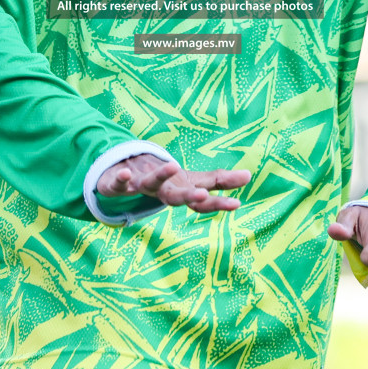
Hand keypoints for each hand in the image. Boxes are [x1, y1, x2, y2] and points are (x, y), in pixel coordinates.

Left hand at [96, 154, 249, 213]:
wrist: (123, 184)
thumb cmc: (165, 183)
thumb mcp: (193, 181)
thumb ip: (220, 180)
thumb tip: (249, 175)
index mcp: (181, 192)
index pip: (202, 200)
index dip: (219, 203)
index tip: (237, 204)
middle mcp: (162, 193)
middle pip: (177, 197)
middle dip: (190, 196)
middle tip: (203, 196)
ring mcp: (140, 188)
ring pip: (152, 184)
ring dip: (162, 176)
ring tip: (174, 165)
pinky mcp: (118, 185)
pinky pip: (119, 183)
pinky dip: (122, 179)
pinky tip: (126, 172)